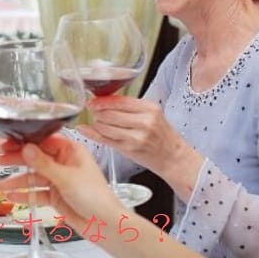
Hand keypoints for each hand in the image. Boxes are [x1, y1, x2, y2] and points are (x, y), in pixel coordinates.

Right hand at [0, 135, 122, 230]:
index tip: (7, 144)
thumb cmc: (94, 197)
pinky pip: (36, 192)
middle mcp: (64, 163)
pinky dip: (24, 194)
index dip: (24, 142)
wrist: (105, 225)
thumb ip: (43, 163)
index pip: (43, 141)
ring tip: (0, 185)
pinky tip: (11, 196)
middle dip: (17, 159)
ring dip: (17, 180)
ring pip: (33, 176)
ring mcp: (59, 180)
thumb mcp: (66, 178)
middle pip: (35, 157)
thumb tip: (26, 148)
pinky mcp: (56, 196)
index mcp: (71, 151)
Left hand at [78, 95, 200, 179]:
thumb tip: (103, 100)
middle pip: (110, 113)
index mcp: (150, 109)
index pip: (120, 101)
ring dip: (97, 124)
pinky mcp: (129, 149)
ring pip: (105, 126)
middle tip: (93, 111)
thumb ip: (130, 107)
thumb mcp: (151, 114)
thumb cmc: (161, 135)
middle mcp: (144, 122)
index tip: (93, 100)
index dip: (102, 100)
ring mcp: (136, 137)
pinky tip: (85, 129)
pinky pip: (105, 139)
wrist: (173, 157)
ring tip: (98, 123)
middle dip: (98, 112)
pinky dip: (92, 134)